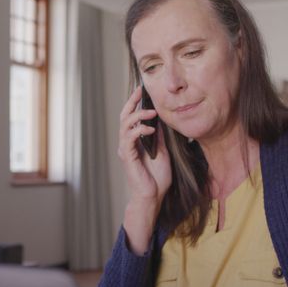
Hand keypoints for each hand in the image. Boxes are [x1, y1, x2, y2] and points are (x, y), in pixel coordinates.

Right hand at [117, 86, 171, 253]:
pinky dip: (139, 131)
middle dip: (132, 102)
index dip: (136, 103)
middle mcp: (127, 143)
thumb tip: (162, 120)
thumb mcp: (163, 151)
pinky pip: (129, 138)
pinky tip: (151, 129)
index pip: (132, 117)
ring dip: (138, 115)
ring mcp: (126, 149)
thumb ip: (160, 137)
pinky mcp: (127, 157)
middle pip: (124, 116)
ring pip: (125, 124)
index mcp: (134, 140)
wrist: (153, 196)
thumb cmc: (157, 178)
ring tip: (151, 112)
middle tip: (141, 91)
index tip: (143, 90)